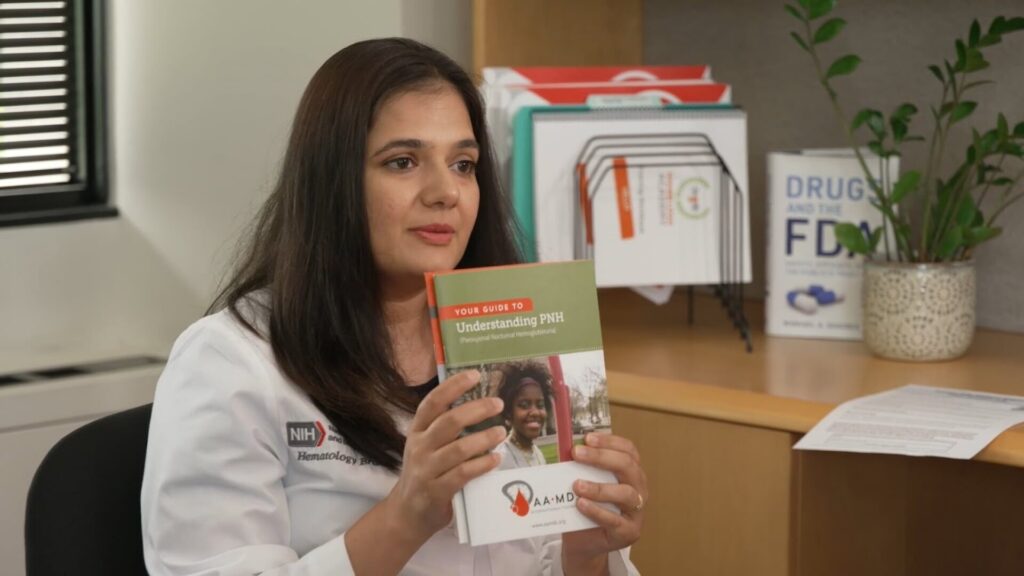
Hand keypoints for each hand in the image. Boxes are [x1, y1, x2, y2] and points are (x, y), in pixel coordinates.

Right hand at [385, 370, 507, 541]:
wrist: (407, 512)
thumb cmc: (425, 471)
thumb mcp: (426, 445)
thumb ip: (445, 427)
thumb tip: (481, 404)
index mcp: (417, 430)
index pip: (433, 402)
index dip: (453, 386)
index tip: (475, 375)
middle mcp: (419, 447)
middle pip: (448, 422)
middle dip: (476, 410)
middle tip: (498, 404)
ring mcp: (426, 470)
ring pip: (458, 449)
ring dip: (484, 438)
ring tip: (502, 432)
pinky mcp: (436, 491)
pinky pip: (463, 474)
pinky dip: (482, 465)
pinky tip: (495, 459)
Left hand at [562, 433, 646, 574]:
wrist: (583, 542)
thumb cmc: (585, 507)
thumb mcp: (583, 482)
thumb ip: (579, 467)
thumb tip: (566, 448)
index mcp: (631, 473)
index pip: (628, 450)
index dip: (610, 441)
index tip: (587, 438)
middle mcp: (639, 489)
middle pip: (628, 466)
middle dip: (602, 457)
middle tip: (578, 453)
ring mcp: (636, 511)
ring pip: (625, 494)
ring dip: (599, 487)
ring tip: (577, 485)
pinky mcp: (629, 532)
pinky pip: (615, 520)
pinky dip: (597, 511)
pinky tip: (581, 504)